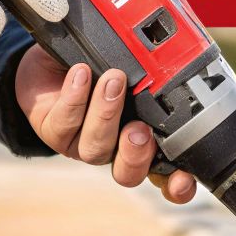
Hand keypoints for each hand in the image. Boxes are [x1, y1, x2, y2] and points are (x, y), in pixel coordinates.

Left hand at [14, 45, 196, 203]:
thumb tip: (176, 50)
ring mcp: (83, 144)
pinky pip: (64, 124)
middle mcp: (115, 148)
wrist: (52, 61)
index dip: (177, 184)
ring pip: (96, 148)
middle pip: (129, 173)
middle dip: (136, 154)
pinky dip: (75, 98)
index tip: (183, 178)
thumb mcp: (135, 63)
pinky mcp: (54, 133)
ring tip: (112, 80)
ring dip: (106, 114)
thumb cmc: (102, 62)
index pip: (167, 175)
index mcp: (144, 139)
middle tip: (138, 129)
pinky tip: (81, 74)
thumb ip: (156, 67)